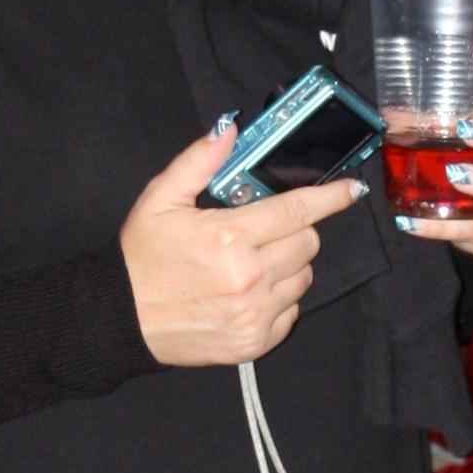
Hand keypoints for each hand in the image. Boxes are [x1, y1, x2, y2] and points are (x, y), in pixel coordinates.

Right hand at [120, 123, 362, 367]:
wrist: (120, 319)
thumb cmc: (142, 258)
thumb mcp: (160, 200)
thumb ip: (198, 162)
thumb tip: (230, 129)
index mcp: (231, 237)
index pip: (298, 211)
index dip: (330, 197)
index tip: (352, 189)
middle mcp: (250, 277)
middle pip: (308, 244)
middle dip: (295, 231)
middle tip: (264, 232)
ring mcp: (255, 314)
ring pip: (304, 278)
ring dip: (289, 266)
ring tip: (255, 264)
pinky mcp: (254, 343)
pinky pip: (291, 313)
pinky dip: (280, 301)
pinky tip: (250, 294)